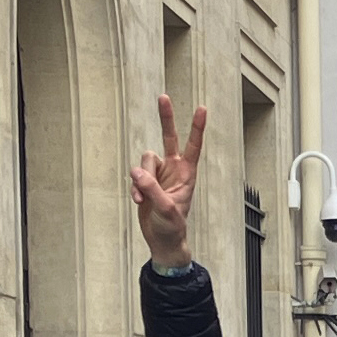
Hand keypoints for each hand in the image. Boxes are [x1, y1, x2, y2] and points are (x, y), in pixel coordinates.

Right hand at [130, 96, 210, 267]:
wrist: (162, 240)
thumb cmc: (172, 227)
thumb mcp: (165, 209)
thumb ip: (152, 189)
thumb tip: (137, 172)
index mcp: (187, 174)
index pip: (193, 146)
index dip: (196, 128)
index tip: (201, 108)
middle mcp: (174, 169)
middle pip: (168, 137)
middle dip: (165, 118)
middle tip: (163, 97)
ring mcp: (159, 174)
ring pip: (144, 160)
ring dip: (140, 178)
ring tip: (141, 198)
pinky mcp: (146, 181)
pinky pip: (136, 175)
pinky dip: (135, 187)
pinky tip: (138, 200)